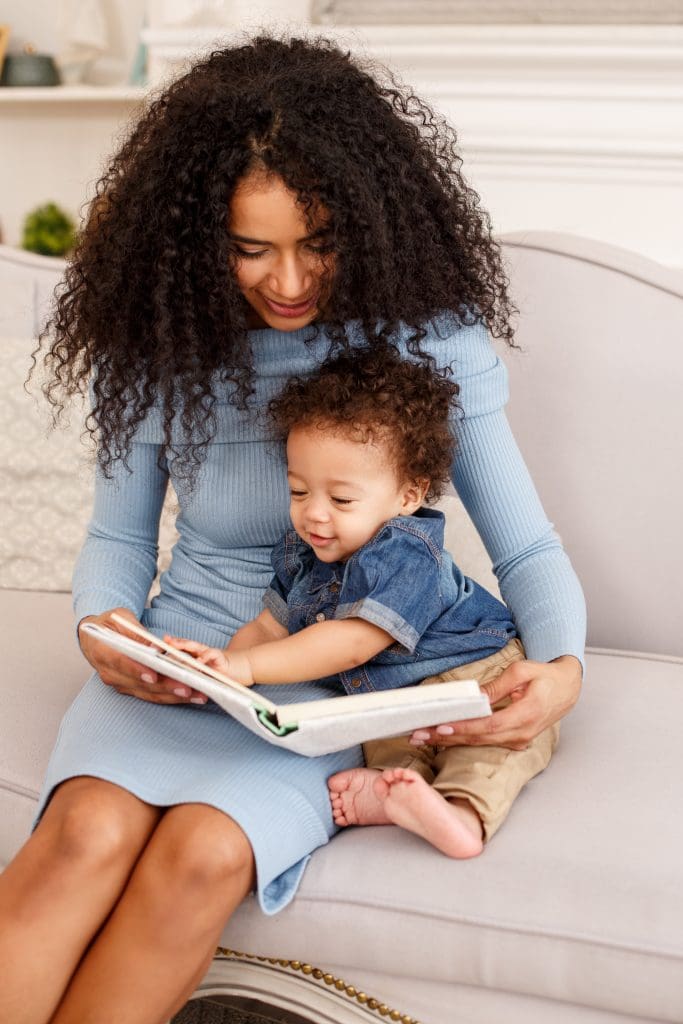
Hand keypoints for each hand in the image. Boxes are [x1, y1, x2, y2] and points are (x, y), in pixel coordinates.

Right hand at [78, 608, 207, 703]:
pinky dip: (172, 696)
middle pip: (140, 684)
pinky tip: (192, 695)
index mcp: (102, 653)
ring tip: (198, 694)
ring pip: (150, 694)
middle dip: (166, 687)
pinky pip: (153, 695)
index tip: (154, 676)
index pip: (120, 664)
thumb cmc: (108, 624)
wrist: (94, 637)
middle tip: (189, 687)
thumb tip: (153, 645)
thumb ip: (136, 633)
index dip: (137, 671)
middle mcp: (110, 674)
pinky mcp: (131, 689)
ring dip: (175, 696)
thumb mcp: (120, 619)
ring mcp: (121, 684)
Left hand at [164, 636, 254, 686]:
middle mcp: (203, 654)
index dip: (170, 649)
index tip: (156, 647)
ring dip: (184, 646)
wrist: (247, 669)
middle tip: (162, 641)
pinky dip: (205, 657)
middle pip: (185, 647)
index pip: (182, 652)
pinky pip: (212, 655)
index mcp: (197, 659)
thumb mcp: (207, 676)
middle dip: (174, 644)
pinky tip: (198, 660)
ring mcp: (211, 655)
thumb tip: (176, 685)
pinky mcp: (222, 658)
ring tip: (174, 645)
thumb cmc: (226, 674)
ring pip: (195, 648)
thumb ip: (195, 677)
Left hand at [410, 655, 581, 750]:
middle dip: (446, 737)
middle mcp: (521, 733)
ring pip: (479, 743)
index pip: (489, 726)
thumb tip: (475, 696)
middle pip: (478, 738)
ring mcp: (518, 740)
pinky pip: (484, 741)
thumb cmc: (545, 676)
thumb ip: (498, 686)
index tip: (441, 727)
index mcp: (526, 714)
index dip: (464, 728)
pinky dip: (462, 738)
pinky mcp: (513, 740)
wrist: (568, 688)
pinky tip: (442, 737)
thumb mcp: (522, 671)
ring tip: (422, 737)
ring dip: (449, 740)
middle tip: (418, 734)